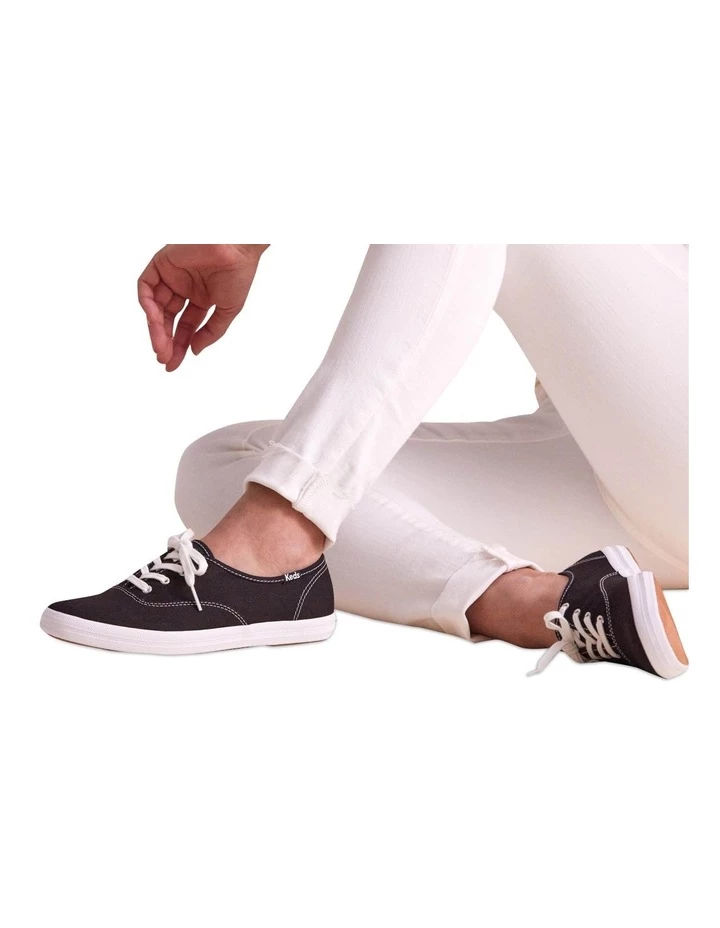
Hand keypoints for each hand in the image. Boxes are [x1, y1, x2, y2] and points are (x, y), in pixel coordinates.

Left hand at [138, 244, 268, 370]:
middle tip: (165, 359)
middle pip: (167, 320)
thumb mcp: (228, 310)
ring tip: (161, 346)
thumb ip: (211, 332)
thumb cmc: (239, 273)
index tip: (173, 363)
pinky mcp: (161, 263)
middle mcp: (184, 287)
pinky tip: (154, 321)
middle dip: (166, 340)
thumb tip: (194, 350)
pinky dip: (147, 305)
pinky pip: (146, 287)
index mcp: (201, 297)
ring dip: (155, 328)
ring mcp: (171, 276)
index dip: (180, 345)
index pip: (185, 326)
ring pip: (155, 307)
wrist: (237, 246)